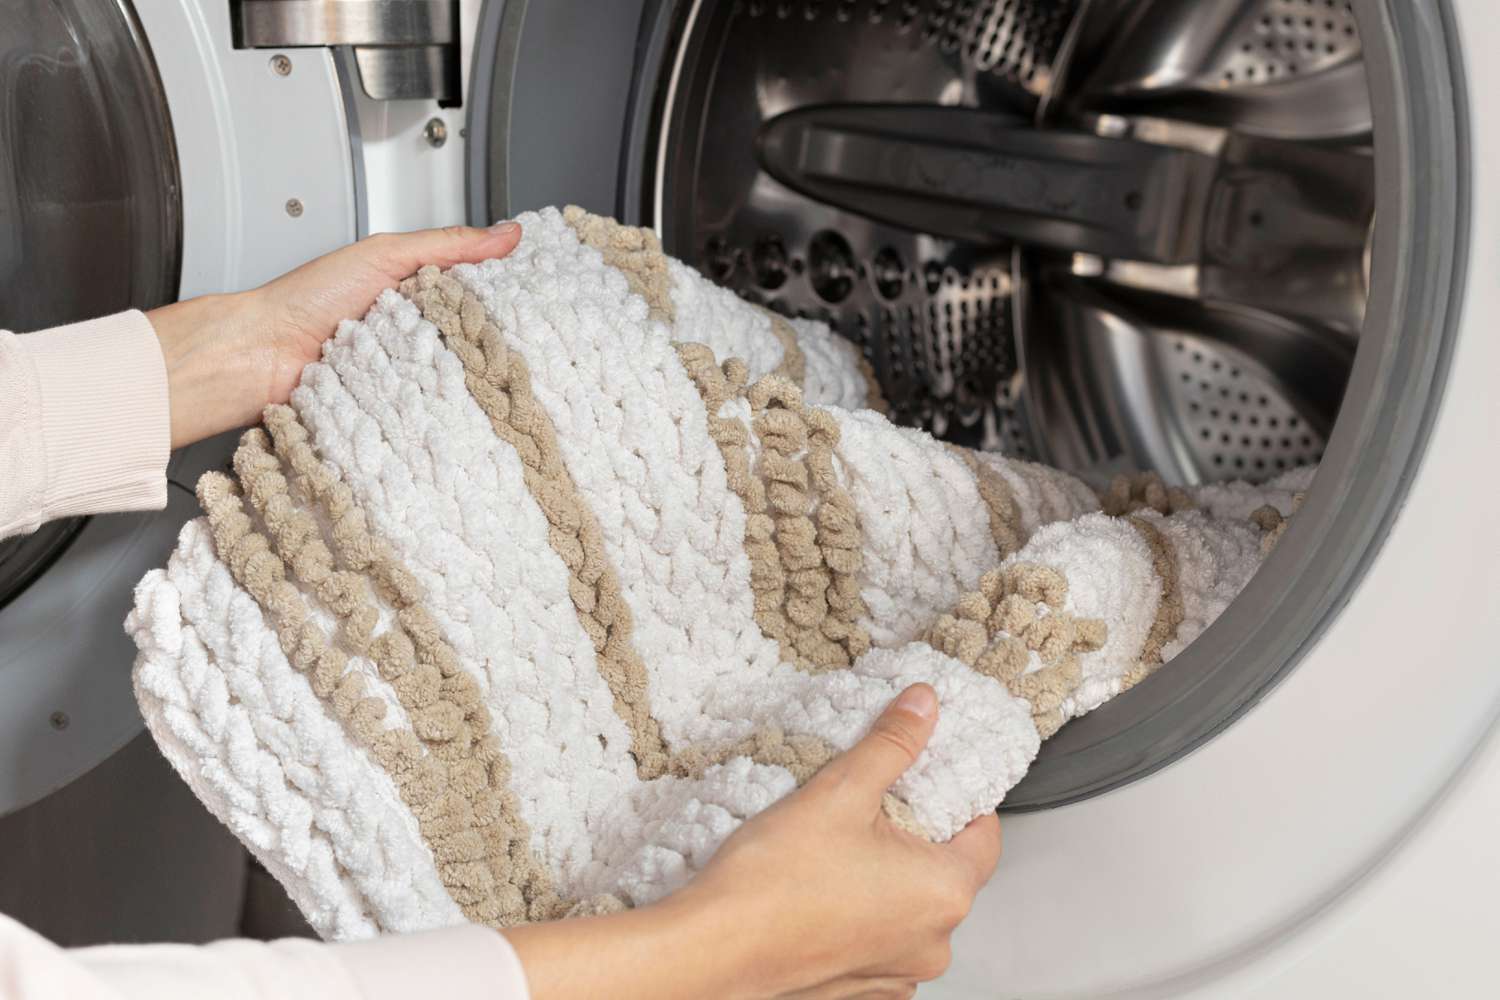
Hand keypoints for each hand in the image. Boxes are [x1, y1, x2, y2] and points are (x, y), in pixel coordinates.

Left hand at [147, 222, 521, 448]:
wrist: (261, 356)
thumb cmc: (306, 300)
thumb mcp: (385, 254)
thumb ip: (448, 243)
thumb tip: (506, 233)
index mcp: (410, 292)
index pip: (472, 294)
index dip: (503, 299)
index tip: (538, 302)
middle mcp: (409, 333)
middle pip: (468, 340)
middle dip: (491, 345)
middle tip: (524, 348)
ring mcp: (402, 372)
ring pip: (453, 377)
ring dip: (463, 378)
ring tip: (488, 376)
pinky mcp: (393, 407)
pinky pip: (427, 407)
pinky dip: (437, 405)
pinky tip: (451, 401)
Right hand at [507, 685, 1001, 999]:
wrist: (711, 951)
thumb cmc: (771, 885)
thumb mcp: (839, 791)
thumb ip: (892, 745)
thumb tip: (923, 707)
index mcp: (943, 892)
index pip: (984, 832)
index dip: (957, 797)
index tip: (926, 776)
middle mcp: (932, 943)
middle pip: (943, 869)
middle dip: (911, 834)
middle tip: (866, 805)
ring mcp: (896, 973)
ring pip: (908, 907)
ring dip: (883, 877)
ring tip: (834, 848)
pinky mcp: (858, 988)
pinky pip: (877, 940)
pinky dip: (859, 914)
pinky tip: (820, 890)